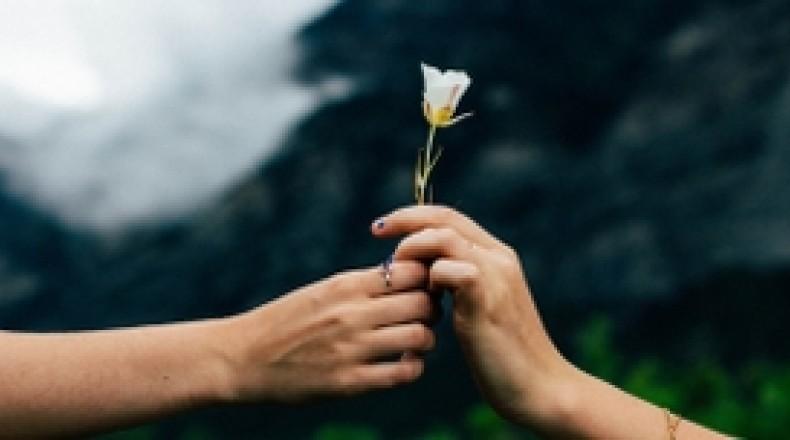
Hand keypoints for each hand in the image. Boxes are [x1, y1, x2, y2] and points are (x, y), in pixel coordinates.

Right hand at [216, 261, 435, 403]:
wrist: (241, 357)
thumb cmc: (285, 321)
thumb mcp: (322, 290)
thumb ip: (362, 285)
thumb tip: (407, 276)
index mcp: (345, 285)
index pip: (412, 271)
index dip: (427, 279)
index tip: (423, 287)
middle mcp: (352, 314)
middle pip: (423, 303)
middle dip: (432, 309)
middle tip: (425, 315)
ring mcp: (352, 349)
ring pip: (420, 337)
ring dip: (425, 339)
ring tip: (414, 341)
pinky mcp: (348, 382)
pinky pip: (402, 374)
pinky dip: (412, 368)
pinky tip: (403, 364)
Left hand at [372, 206, 573, 427]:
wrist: (541, 387)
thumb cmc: (504, 354)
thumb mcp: (479, 309)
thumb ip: (458, 285)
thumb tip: (423, 275)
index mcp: (497, 256)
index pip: (450, 217)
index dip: (414, 216)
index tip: (383, 227)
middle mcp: (499, 258)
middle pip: (444, 218)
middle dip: (404, 221)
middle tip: (376, 232)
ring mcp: (495, 276)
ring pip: (442, 237)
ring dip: (412, 251)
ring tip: (397, 275)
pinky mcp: (486, 299)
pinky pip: (447, 270)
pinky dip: (427, 280)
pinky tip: (426, 303)